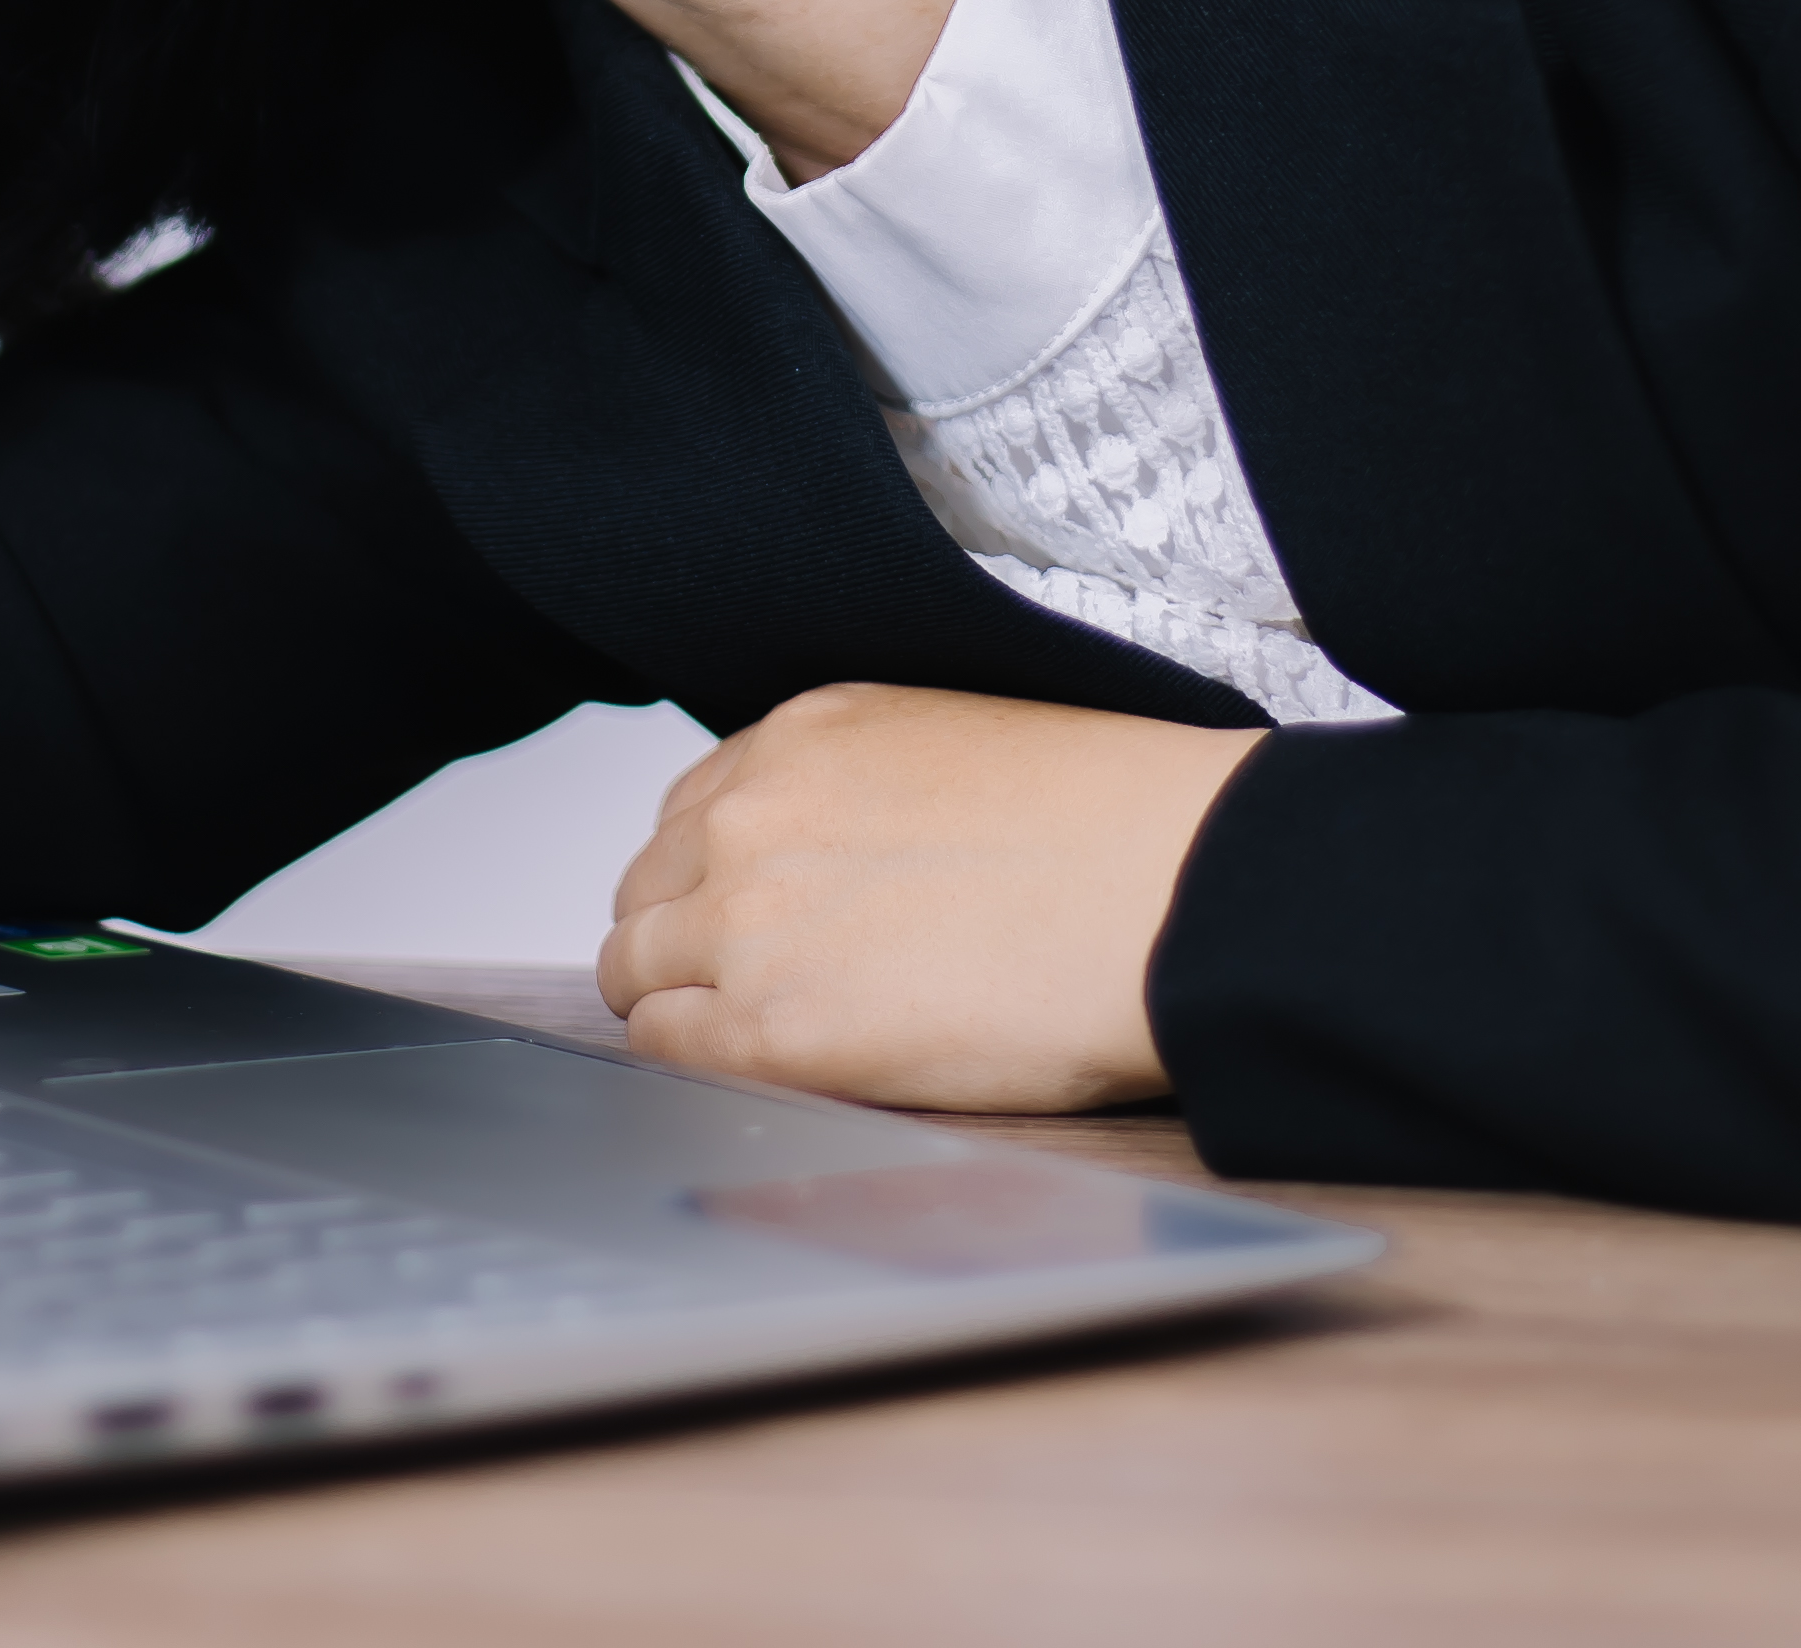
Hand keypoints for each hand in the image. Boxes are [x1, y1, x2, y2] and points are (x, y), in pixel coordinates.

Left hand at [595, 683, 1261, 1114]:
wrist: (1168, 894)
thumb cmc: (1108, 832)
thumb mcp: (954, 751)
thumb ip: (859, 795)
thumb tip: (837, 864)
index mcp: (800, 734)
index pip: (691, 810)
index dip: (712, 872)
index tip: (744, 909)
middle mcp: (751, 815)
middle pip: (646, 888)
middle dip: (681, 935)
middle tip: (743, 983)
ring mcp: (746, 921)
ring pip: (633, 968)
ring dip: (676, 999)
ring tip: (753, 1032)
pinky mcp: (769, 1030)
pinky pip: (662, 1045)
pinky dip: (689, 1057)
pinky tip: (759, 1067)